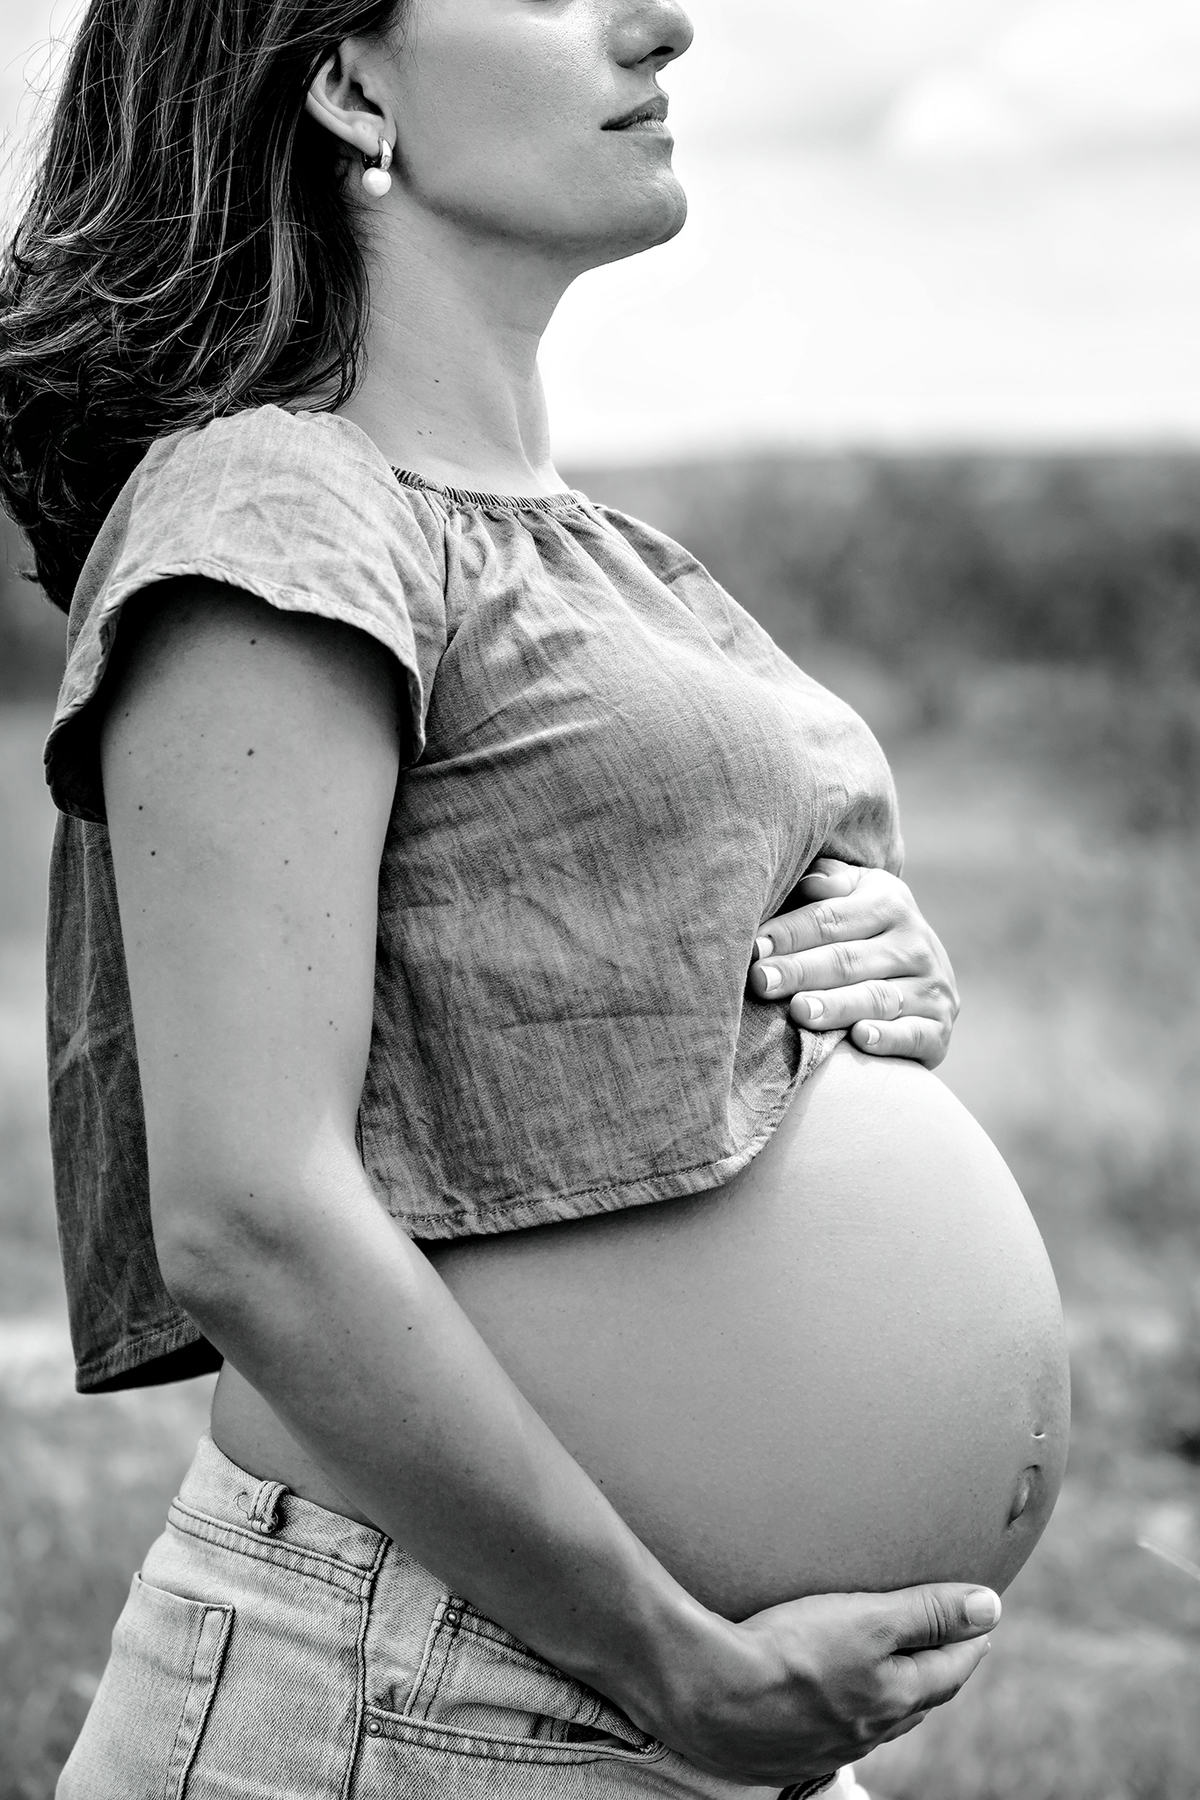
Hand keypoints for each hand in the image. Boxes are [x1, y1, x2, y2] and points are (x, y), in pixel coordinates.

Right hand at [653, 1583, 999, 1786]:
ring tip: (893, 1670)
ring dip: (892, 1693)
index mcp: (895, 1699)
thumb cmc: (791, 1650)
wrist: (710, 1693)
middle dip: (936, 1669)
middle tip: (945, 1643)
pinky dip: (845, 1709)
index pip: (949, 1670)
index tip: (981, 1622)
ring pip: (876, 1718)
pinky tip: (829, 1698)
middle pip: (916, 1698)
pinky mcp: (787, 1751)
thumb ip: (928, 1612)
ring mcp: (827, 1746)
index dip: (969, 1642)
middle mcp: (868, 1731)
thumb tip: (991, 1606)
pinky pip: (832, 1730)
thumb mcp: (869, 1617)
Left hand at [747, 859, 958, 1068]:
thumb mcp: (856, 894)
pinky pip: (914, 1034)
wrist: (924, 973)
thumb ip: (830, 882)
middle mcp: (915, 944)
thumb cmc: (865, 931)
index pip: (831, 919)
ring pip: (876, 997)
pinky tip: (860, 1038)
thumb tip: (811, 882)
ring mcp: (931, 988)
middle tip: (761, 982)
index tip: (753, 948)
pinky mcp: (940, 1028)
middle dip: (800, 971)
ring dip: (836, 1006)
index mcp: (890, 903)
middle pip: (847, 960)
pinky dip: (888, 1037)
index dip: (790, 933)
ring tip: (799, 1011)